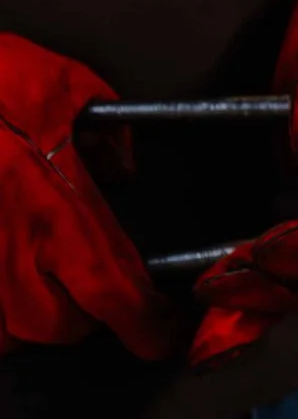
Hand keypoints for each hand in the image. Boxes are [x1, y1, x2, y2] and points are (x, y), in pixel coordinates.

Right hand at [0, 36, 182, 358]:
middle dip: (84, 312)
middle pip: (64, 326)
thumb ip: (104, 133)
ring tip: (31, 278)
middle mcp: (11, 255)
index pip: (117, 295)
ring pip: (11, 335)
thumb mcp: (61, 83)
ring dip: (29, 315)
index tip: (161, 335)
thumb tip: (120, 166)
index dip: (147, 325)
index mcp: (57, 213)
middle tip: (84, 281)